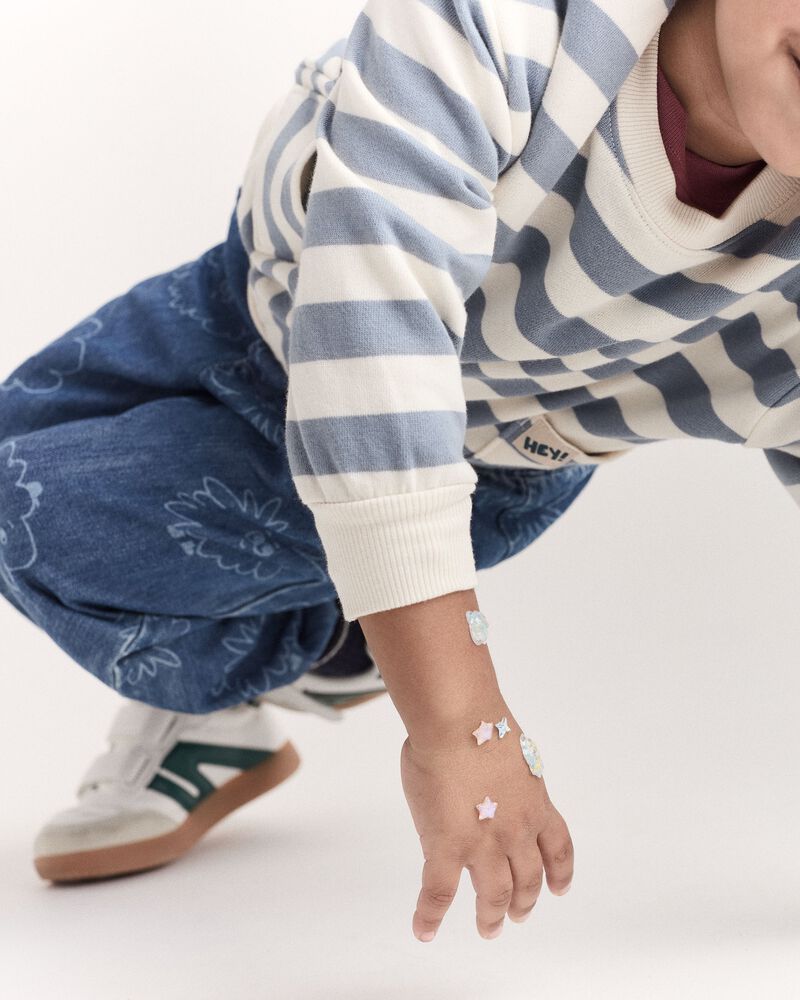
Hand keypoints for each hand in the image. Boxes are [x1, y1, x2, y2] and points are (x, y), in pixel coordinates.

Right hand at [400, 716, 573, 941]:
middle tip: (517, 917)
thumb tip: (490, 779)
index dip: (560, 873)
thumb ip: (507, 777)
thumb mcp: (514, 752)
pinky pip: (438, 893)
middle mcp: (517, 830)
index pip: (557, 847)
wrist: (459, 722)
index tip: (559, 889)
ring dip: (492, 916)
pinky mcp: (447, 848)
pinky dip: (430, 917)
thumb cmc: (480, 722)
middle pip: (528, 879)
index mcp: (536, 803)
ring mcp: (483, 844)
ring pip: (494, 895)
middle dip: (524, 902)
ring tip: (488, 929)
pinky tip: (424, 931)